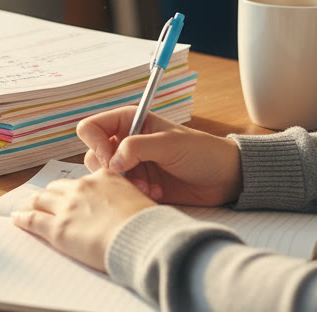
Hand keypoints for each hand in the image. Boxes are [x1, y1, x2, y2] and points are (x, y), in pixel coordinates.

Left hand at [12, 170, 154, 271]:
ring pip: (41, 200)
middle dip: (50, 195)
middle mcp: (82, 188)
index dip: (72, 189)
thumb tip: (126, 208)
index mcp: (104, 178)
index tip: (68, 194)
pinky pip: (32, 220)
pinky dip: (22, 218)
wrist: (141, 238)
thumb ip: (125, 198)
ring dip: (33, 204)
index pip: (81, 181)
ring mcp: (67, 207)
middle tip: (44, 201)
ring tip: (26, 208)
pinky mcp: (57, 228)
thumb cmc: (148, 225)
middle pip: (57, 188)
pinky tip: (17, 219)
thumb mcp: (140, 200)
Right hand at [78, 109, 242, 206]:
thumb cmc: (202, 151)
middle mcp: (125, 142)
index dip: (96, 144)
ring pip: (105, 177)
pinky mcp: (139, 185)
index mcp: (129, 122)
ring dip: (124, 185)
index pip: (92, 128)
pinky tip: (156, 193)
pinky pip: (121, 192)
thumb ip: (136, 148)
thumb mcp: (169, 144)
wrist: (224, 178)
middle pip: (93, 155)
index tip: (110, 161)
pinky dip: (134, 195)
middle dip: (110, 170)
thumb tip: (110, 163)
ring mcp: (132, 165)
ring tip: (148, 188)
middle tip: (131, 177)